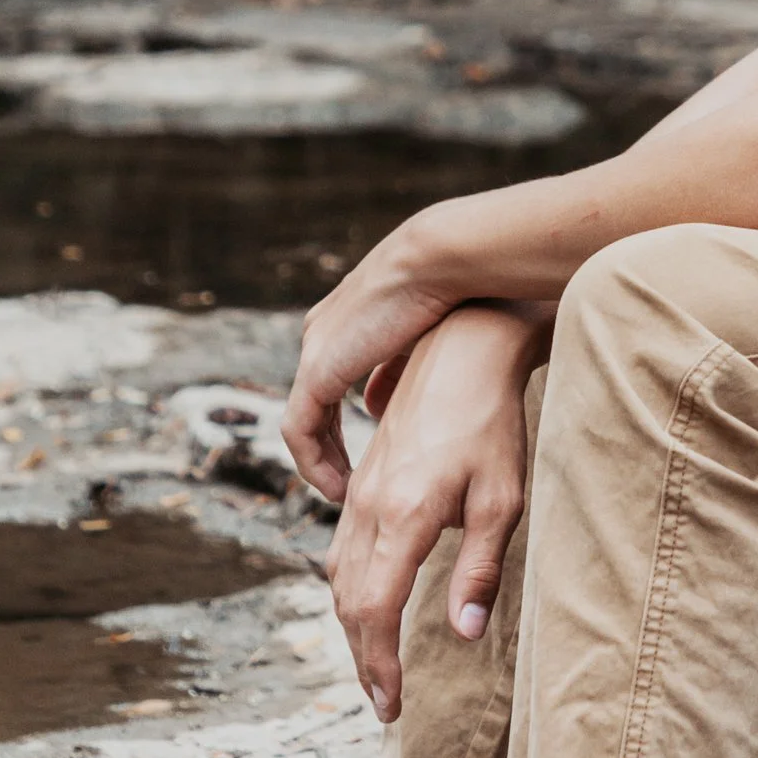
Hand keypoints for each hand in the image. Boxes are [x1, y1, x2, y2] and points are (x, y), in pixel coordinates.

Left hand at [284, 214, 464, 504]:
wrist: (442, 261)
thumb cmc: (457, 289)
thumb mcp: (427, 335)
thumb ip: (401, 369)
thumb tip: (386, 407)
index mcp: (346, 323)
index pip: (332, 382)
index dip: (346, 423)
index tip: (370, 455)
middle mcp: (321, 336)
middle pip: (316, 404)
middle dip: (332, 448)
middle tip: (353, 485)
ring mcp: (315, 352)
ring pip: (304, 423)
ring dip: (323, 463)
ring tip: (347, 496)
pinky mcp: (317, 369)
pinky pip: (300, 431)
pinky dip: (316, 464)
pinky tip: (341, 488)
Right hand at [323, 306, 541, 722]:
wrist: (462, 351)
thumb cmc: (492, 423)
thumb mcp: (502, 500)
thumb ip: (480, 570)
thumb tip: (464, 634)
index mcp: (402, 517)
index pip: (374, 611)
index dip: (379, 665)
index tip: (392, 705)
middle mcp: (369, 508)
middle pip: (348, 602)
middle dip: (363, 658)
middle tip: (383, 701)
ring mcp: (360, 492)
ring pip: (338, 576)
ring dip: (352, 627)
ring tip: (376, 663)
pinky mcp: (363, 480)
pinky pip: (342, 548)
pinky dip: (349, 589)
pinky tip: (368, 602)